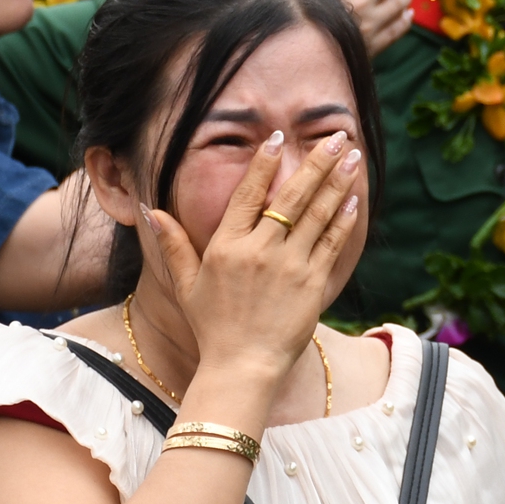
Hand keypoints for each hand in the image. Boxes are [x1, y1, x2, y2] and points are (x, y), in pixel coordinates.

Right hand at [144, 131, 363, 398]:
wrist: (242, 367)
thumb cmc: (213, 327)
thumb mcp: (186, 284)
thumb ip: (173, 244)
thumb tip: (151, 210)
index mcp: (226, 246)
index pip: (247, 194)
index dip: (264, 164)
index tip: (279, 137)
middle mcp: (259, 251)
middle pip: (291, 196)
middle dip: (316, 162)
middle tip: (335, 136)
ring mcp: (288, 266)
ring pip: (317, 214)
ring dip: (336, 182)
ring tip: (352, 156)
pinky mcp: (312, 283)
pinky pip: (331, 243)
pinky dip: (343, 219)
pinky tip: (353, 198)